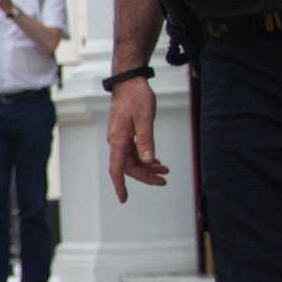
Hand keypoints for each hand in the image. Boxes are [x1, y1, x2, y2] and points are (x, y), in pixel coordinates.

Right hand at [106, 79, 167, 201]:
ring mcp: (120, 138)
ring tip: (164, 170)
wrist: (129, 82)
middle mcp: (117, 141)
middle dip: (145, 176)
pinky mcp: (125, 133)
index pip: (117, 169)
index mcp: (118, 140)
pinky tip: (155, 160)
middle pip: (129, 167)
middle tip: (163, 181)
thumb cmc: (136, 97)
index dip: (120, 185)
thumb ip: (146, 141)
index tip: (124, 198)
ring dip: (147, 167)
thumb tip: (148, 161)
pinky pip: (134, 151)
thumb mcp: (145, 119)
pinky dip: (145, 158)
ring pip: (132, 160)